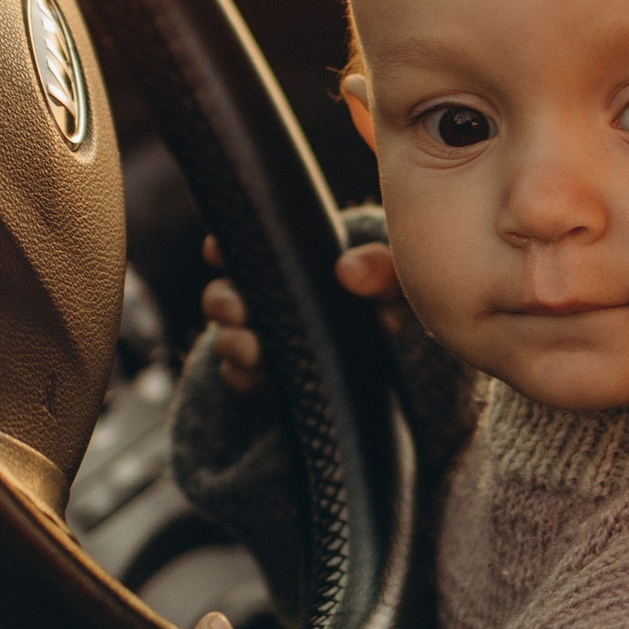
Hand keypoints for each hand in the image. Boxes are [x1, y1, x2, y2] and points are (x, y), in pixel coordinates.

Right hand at [206, 228, 406, 372]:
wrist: (412, 362)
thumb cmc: (402, 307)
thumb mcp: (399, 284)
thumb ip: (382, 269)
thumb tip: (347, 269)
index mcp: (298, 266)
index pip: (249, 249)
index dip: (224, 248)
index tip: (216, 250)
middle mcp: (274, 300)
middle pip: (225, 295)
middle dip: (223, 302)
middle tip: (239, 312)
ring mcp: (269, 341)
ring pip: (227, 337)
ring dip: (232, 342)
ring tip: (254, 351)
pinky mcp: (273, 380)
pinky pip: (240, 378)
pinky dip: (243, 378)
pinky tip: (260, 376)